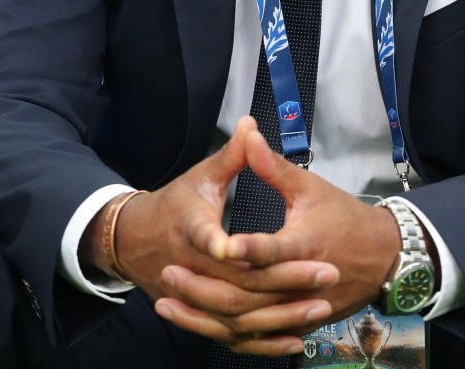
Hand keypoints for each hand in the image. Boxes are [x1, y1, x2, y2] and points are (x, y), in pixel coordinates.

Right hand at [81, 117, 338, 356]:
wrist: (136, 241)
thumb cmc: (177, 202)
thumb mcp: (203, 175)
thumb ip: (232, 154)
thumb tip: (251, 122)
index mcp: (190, 228)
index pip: (207, 238)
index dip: (231, 245)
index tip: (260, 248)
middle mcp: (190, 269)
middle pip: (237, 284)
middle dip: (285, 279)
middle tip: (328, 272)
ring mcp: (195, 298)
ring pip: (238, 316)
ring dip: (281, 314)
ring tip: (322, 303)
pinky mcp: (202, 316)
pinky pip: (235, 337)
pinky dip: (266, 341)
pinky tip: (297, 338)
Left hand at [156, 125, 400, 353]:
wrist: (382, 257)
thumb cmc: (344, 216)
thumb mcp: (310, 187)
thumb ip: (274, 166)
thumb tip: (248, 133)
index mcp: (306, 244)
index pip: (272, 250)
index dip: (246, 247)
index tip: (217, 243)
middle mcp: (302, 284)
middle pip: (250, 295)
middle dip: (206, 287)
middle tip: (169, 273)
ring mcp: (300, 309)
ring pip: (247, 324)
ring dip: (205, 316)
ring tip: (168, 303)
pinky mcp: (297, 324)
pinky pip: (256, 338)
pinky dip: (224, 333)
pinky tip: (195, 324)